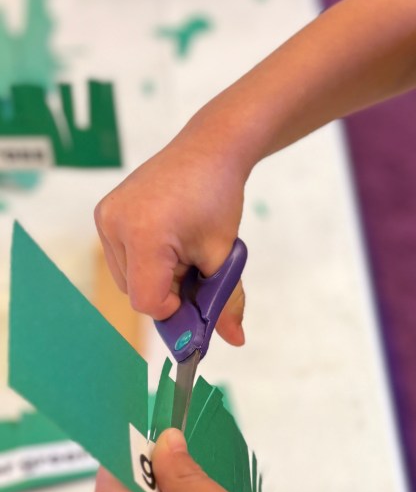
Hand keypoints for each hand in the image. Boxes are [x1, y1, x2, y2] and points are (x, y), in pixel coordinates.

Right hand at [94, 137, 246, 345]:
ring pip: (127, 280)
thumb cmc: (217, 198)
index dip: (174, 309)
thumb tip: (235, 340)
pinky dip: (145, 261)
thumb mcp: (224, 255)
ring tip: (181, 248)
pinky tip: (166, 239)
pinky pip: (121, 259)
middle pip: (137, 293)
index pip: (148, 301)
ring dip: (156, 277)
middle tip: (194, 264)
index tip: (197, 294)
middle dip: (168, 290)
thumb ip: (226, 301)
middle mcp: (115, 225)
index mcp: (145, 235)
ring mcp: (105, 217)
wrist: (207, 151)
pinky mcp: (104, 213)